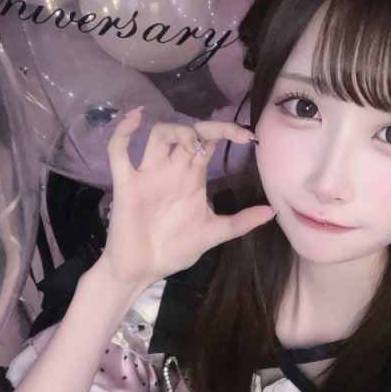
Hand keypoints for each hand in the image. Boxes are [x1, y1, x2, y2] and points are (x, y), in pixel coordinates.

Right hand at [97, 108, 274, 287]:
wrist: (142, 271)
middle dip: (208, 127)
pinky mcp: (126, 185)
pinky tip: (134, 120)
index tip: (248, 136)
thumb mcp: (212, 234)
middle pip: (188, 132)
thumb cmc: (174, 250)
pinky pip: (118, 151)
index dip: (227, 132)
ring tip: (192, 142)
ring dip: (175, 130)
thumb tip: (272, 211)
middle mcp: (171, 169)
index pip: (209, 142)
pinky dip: (123, 132)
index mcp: (192, 177)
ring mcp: (148, 174)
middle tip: (230, 134)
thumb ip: (239, 222)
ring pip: (158, 135)